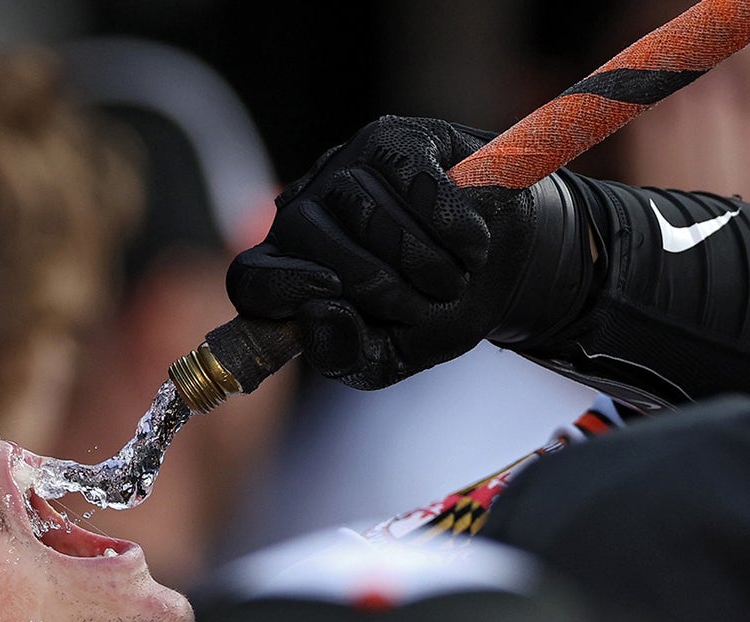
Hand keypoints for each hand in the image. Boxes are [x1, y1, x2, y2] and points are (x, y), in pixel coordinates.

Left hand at [226, 116, 540, 389]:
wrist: (499, 268)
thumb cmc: (430, 313)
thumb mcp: (388, 355)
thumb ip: (345, 353)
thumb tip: (316, 314)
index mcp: (289, 270)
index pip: (250, 278)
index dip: (284, 289)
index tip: (331, 298)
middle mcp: (306, 210)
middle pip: (310, 237)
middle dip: (380, 287)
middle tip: (427, 304)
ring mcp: (346, 165)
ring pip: (366, 211)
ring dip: (425, 263)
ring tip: (454, 279)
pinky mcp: (396, 138)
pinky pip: (415, 181)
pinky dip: (453, 226)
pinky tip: (473, 246)